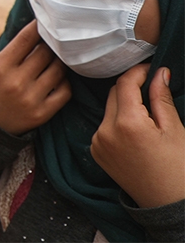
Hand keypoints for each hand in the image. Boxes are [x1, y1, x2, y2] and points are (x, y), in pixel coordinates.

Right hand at [0, 20, 70, 135]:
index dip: (38, 26)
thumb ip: (14, 51)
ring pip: (58, 70)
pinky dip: (63, 82)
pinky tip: (56, 79)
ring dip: (59, 62)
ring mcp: (30, 99)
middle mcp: (15, 82)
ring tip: (55, 60)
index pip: (26, 38)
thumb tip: (39, 30)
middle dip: (50, 45)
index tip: (45, 21)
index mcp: (0, 67)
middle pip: (45, 53)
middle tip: (53, 41)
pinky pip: (65, 90)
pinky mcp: (42, 113)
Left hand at [91, 65, 184, 207]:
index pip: (125, 84)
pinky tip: (135, 127)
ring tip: (147, 111)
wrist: (167, 203)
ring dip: (124, 104)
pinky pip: (104, 126)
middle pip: (114, 94)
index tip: (152, 69)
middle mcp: (105, 131)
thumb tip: (159, 72)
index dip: (139, 72)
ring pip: (108, 109)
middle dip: (132, 87)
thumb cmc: (178, 167)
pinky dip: (117, 120)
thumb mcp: (174, 129)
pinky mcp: (96, 152)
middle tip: (153, 87)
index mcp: (127, 123)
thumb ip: (161, 98)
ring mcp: (97, 142)